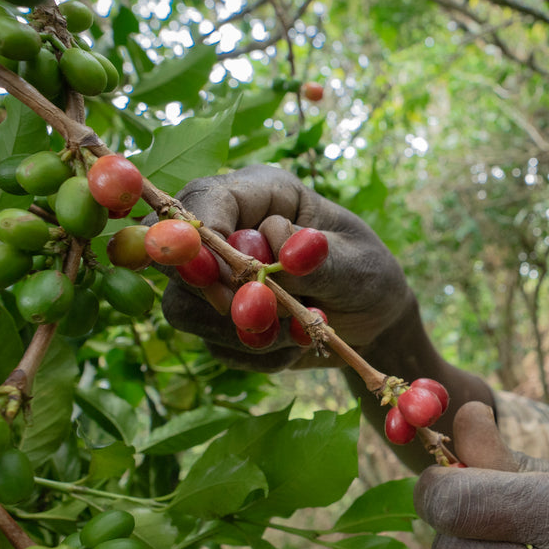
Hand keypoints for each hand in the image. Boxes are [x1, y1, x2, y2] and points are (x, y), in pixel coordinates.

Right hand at [154, 165, 411, 370]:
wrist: (373, 321)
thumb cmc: (366, 275)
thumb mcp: (356, 264)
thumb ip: (316, 260)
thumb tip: (277, 244)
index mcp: (260, 195)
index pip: (203, 199)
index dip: (202, 238)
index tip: (229, 275)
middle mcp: (227, 231)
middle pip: (175, 258)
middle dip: (218, 293)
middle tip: (268, 313)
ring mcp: (215, 279)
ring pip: (184, 308)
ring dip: (246, 329)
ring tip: (304, 328)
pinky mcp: (216, 321)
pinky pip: (215, 345)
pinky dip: (260, 353)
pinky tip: (296, 343)